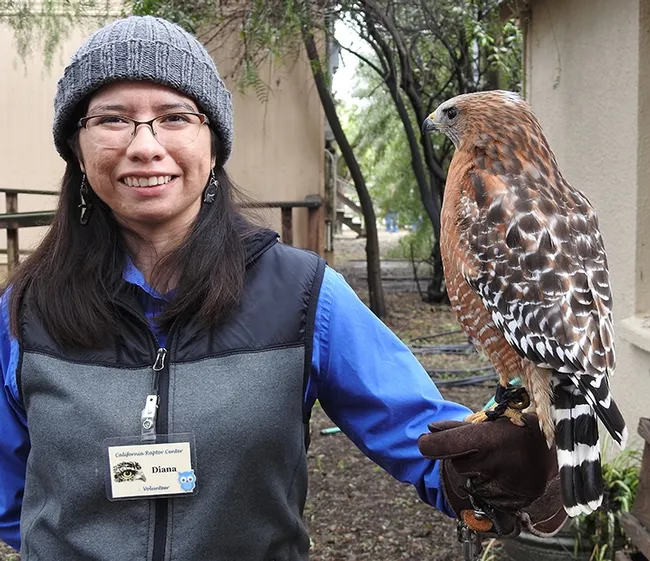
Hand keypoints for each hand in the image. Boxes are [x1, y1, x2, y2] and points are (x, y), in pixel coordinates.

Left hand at [418, 413, 566, 536]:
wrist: (560, 456)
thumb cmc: (520, 432)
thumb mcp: (492, 422)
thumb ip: (459, 429)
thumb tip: (430, 430)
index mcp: (490, 439)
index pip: (447, 445)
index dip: (431, 444)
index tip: (424, 441)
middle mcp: (495, 464)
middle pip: (458, 464)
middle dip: (463, 457)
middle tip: (482, 449)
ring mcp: (504, 486)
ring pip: (470, 482)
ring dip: (476, 473)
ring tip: (497, 461)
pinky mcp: (511, 503)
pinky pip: (485, 497)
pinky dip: (488, 487)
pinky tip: (502, 475)